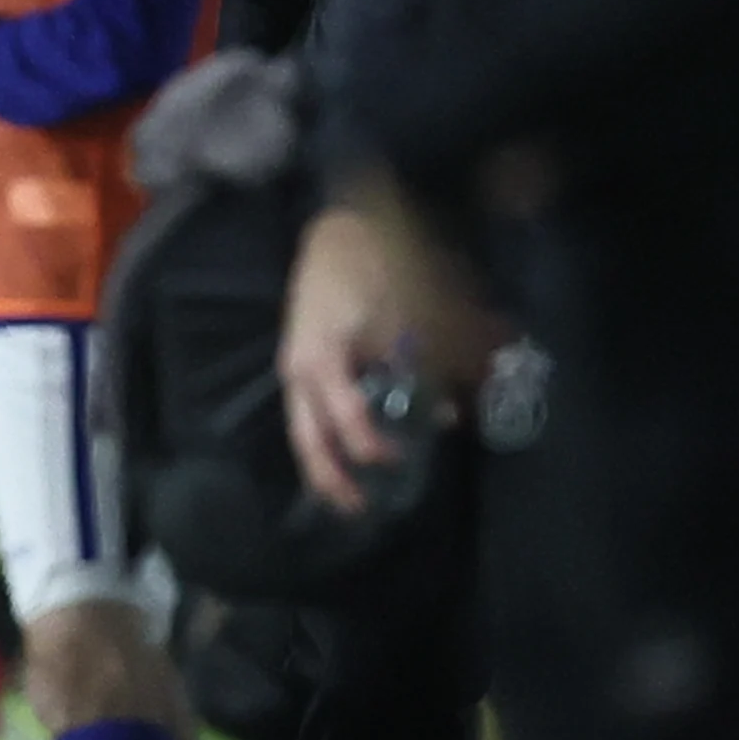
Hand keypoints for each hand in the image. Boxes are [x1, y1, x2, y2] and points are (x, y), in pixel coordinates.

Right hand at [281, 185, 506, 510]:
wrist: (339, 230)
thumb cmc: (375, 269)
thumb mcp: (408, 318)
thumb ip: (426, 371)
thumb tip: (442, 418)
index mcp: (324, 359)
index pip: (344, 417)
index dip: (370, 444)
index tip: (395, 460)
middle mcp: (300, 370)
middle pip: (306, 437)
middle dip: (329, 476)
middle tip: (356, 509)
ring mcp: (295, 366)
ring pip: (302, 428)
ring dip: (323, 462)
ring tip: (345, 494)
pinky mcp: (301, 361)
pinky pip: (308, 411)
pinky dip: (324, 437)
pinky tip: (344, 453)